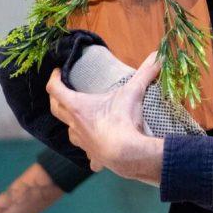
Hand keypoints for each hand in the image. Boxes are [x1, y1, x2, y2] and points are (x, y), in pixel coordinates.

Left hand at [47, 51, 163, 182]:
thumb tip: (158, 56)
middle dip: (56, 98)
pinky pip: (89, 155)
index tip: (58, 72)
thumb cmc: (123, 122)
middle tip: (62, 91)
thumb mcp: (133, 93)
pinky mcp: (93, 156)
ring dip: (72, 125)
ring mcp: (83, 142)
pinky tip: (99, 151)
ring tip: (81, 120)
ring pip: (70, 132)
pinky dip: (92, 152)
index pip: (55, 89)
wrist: (126, 154)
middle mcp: (74, 125)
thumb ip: (144, 73)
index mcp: (77, 107)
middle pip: (55, 109)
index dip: (54, 78)